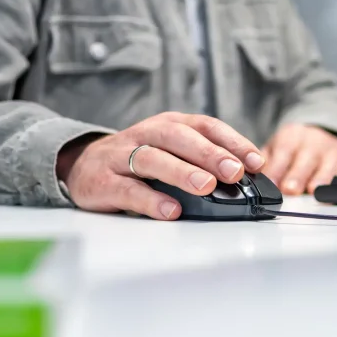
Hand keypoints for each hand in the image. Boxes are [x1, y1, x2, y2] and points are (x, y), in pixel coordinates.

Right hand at [57, 112, 265, 220]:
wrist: (81, 166)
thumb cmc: (136, 162)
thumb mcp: (169, 152)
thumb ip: (201, 162)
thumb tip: (245, 181)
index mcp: (167, 125)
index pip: (204, 125)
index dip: (231, 141)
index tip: (255, 160)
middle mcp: (145, 135)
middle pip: (178, 138)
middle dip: (209, 153)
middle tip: (234, 172)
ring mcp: (121, 157)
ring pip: (152, 159)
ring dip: (181, 172)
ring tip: (205, 186)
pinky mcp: (102, 182)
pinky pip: (128, 190)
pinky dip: (151, 200)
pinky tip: (171, 210)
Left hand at [261, 124, 336, 195]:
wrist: (319, 134)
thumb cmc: (293, 148)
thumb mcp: (274, 149)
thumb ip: (266, 163)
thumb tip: (254, 181)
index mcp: (293, 136)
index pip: (284, 151)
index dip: (277, 168)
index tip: (271, 183)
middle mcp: (315, 142)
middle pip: (307, 158)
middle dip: (299, 175)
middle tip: (290, 190)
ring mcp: (334, 152)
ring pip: (330, 164)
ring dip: (323, 179)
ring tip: (314, 192)